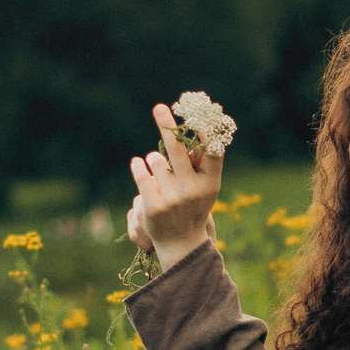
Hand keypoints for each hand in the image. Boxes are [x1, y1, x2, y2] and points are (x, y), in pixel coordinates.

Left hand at [128, 102, 221, 266]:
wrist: (181, 242)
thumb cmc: (194, 205)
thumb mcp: (205, 187)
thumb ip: (202, 162)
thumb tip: (198, 127)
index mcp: (211, 183)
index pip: (211, 151)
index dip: (205, 132)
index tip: (197, 114)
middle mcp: (193, 190)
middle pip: (179, 149)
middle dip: (167, 126)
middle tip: (159, 107)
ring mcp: (173, 199)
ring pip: (156, 160)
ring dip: (154, 159)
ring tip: (159, 171)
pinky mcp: (154, 206)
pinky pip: (142, 174)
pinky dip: (138, 166)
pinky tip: (138, 164)